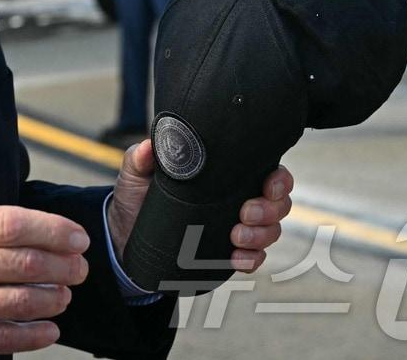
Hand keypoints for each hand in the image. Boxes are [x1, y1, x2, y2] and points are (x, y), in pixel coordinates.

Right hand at [0, 120, 89, 358]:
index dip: (51, 230)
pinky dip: (31, 334)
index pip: (9, 224)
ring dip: (52, 297)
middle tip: (82, 263)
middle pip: (22, 263)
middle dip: (62, 263)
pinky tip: (47, 327)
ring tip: (66, 290)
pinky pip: (0, 339)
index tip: (76, 235)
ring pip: (17, 302)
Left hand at [106, 140, 292, 271]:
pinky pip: (254, 257)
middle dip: (270, 209)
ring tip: (235, 236)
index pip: (268, 172)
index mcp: (226, 174)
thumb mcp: (136, 173)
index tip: (267, 186)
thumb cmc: (138, 195)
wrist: (128, 234)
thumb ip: (141, 158)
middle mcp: (239, 198)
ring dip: (261, 235)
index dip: (279, 179)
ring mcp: (238, 226)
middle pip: (279, 203)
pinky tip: (237, 259)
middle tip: (244, 213)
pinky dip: (251, 259)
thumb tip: (148, 147)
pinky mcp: (229, 252)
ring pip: (271, 231)